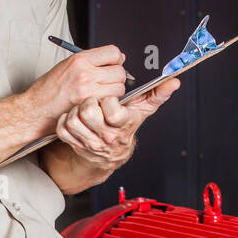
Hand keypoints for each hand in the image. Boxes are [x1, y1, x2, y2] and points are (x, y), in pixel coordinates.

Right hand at [22, 44, 127, 129]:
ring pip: (119, 87)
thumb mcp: (68, 65)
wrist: (36, 109)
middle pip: (120, 71)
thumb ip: (92, 60)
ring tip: (101, 93)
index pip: (113, 52)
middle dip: (117, 76)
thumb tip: (118, 57)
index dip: (116, 59)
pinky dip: (109, 102)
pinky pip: (111, 101)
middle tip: (107, 81)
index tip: (113, 64)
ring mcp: (88, 90)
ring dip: (114, 91)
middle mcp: (85, 72)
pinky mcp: (89, 105)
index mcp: (79, 59)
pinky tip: (98, 102)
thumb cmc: (49, 89)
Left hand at [54, 78, 179, 172]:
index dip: (109, 101)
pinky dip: (66, 120)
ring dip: (76, 110)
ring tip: (85, 109)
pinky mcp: (74, 143)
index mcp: (122, 125)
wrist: (111, 155)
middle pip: (88, 112)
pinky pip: (64, 127)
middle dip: (90, 102)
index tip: (111, 100)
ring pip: (74, 119)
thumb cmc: (126, 127)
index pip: (111, 110)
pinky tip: (75, 117)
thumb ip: (158, 94)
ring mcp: (89, 141)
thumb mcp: (143, 110)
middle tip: (94, 101)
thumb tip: (173, 82)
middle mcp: (105, 136)